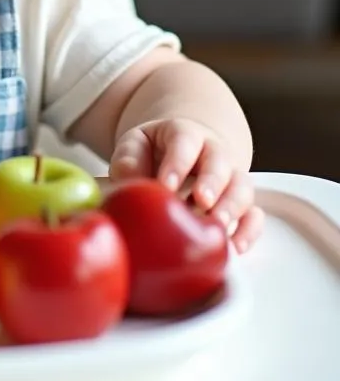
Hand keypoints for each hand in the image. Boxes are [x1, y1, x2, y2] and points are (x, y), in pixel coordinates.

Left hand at [110, 118, 263, 252]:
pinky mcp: (240, 202)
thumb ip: (128, 160)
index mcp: (184, 134)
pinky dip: (248, 230)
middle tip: (201, 202)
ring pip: (242, 187)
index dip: (177, 163)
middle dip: (212, 183)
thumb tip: (127, 181)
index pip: (184, 141)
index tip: (166, 185)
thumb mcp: (136, 146)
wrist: (180, 154)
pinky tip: (235, 246)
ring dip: (232, 207)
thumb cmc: (154, 152)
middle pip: (220, 163)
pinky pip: (253, 214)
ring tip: (217, 226)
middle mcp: (213, 152)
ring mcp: (230, 176)